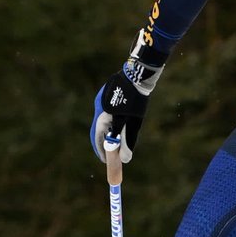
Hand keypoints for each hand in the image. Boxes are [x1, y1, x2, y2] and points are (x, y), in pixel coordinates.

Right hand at [90, 32, 164, 162]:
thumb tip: (125, 159)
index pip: (98, 138)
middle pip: (98, 131)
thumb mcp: (133, 123)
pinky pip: (106, 113)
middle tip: (110, 155)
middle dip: (103, 144)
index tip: (107, 161)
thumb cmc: (136, 100)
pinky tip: (119, 124)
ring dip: (108, 133)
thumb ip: (127, 141)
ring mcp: (101, 100)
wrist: (137, 75)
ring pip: (103, 122)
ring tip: (116, 142)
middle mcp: (98, 108)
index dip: (101, 151)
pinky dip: (111, 123)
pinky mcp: (107, 95)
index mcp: (102, 117)